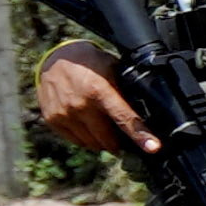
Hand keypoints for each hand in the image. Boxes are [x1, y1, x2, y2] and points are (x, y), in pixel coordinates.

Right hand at [32, 53, 153, 155]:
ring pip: (91, 143)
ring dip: (103, 143)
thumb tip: (146, 111)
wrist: (56, 58)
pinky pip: (76, 141)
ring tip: (107, 133)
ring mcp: (64, 114)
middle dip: (120, 143)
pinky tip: (91, 129)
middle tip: (125, 140)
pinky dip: (87, 139)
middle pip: (107, 138)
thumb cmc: (90, 63)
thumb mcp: (113, 69)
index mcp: (99, 90)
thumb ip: (125, 90)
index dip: (139, 134)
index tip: (153, 147)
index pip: (123, 118)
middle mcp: (80, 104)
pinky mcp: (52, 119)